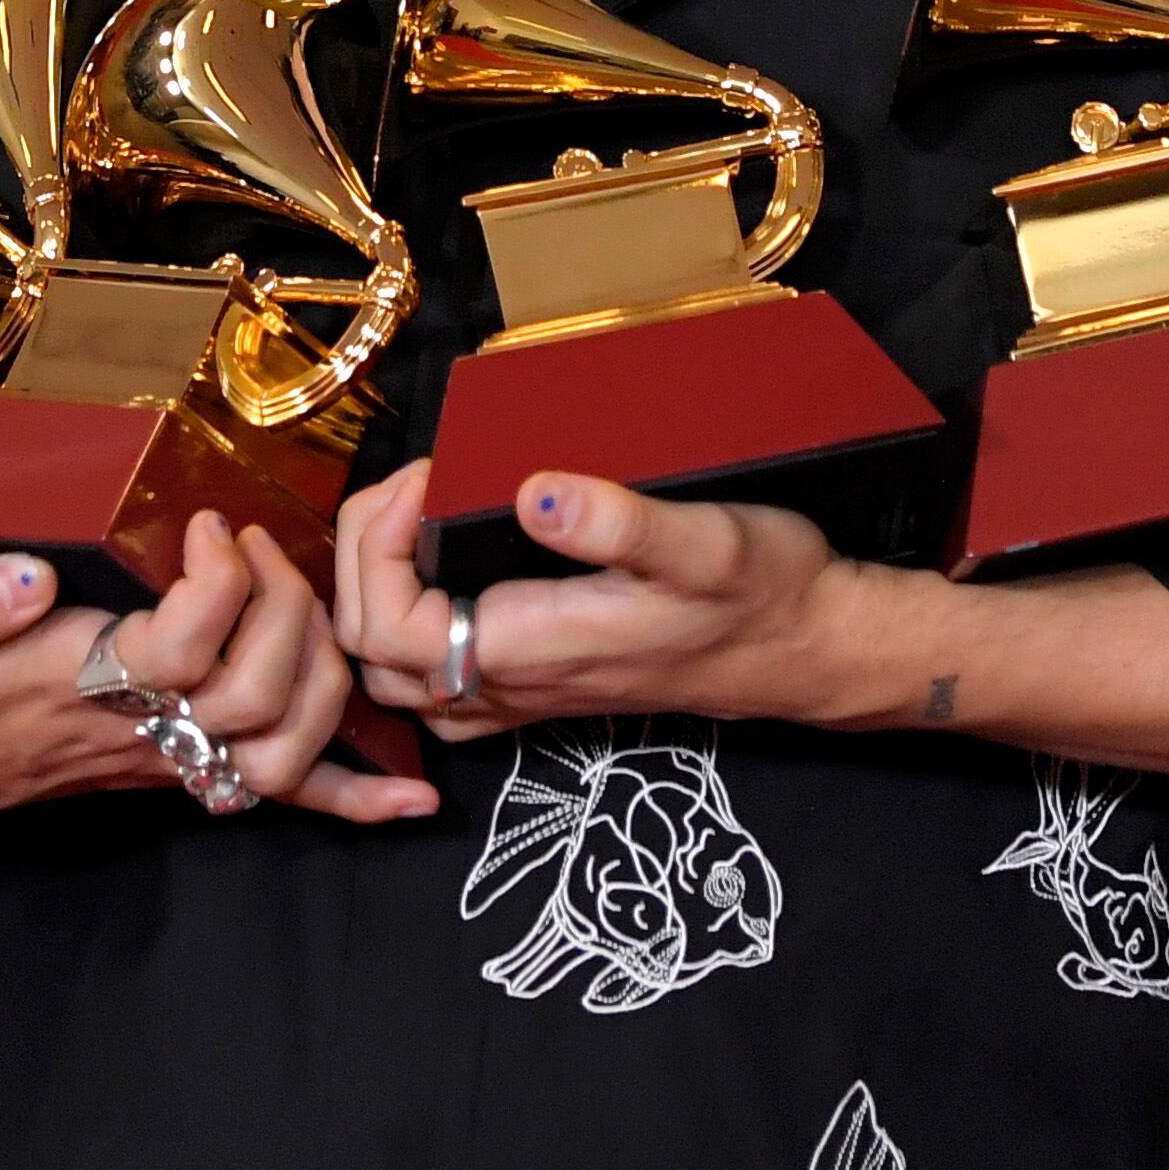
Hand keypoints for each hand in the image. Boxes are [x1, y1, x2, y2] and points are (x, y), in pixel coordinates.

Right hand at [0, 511, 433, 824]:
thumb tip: (28, 576)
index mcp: (75, 684)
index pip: (181, 647)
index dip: (216, 583)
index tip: (207, 525)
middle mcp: (135, 732)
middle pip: (256, 695)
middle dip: (283, 608)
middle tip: (255, 543)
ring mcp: (167, 759)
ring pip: (284, 747)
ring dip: (324, 672)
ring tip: (303, 597)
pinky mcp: (183, 769)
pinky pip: (278, 798)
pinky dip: (351, 799)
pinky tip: (410, 794)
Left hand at [335, 463, 862, 739]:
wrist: (808, 647)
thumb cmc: (762, 594)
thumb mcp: (706, 545)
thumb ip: (620, 524)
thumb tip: (533, 495)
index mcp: (534, 647)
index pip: (388, 629)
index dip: (377, 547)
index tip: (425, 477)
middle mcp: (517, 683)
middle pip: (371, 656)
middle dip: (361, 561)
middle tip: (410, 486)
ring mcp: (527, 692)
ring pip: (398, 676)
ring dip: (378, 594)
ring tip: (414, 516)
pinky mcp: (545, 683)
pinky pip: (440, 680)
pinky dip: (412, 626)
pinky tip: (440, 568)